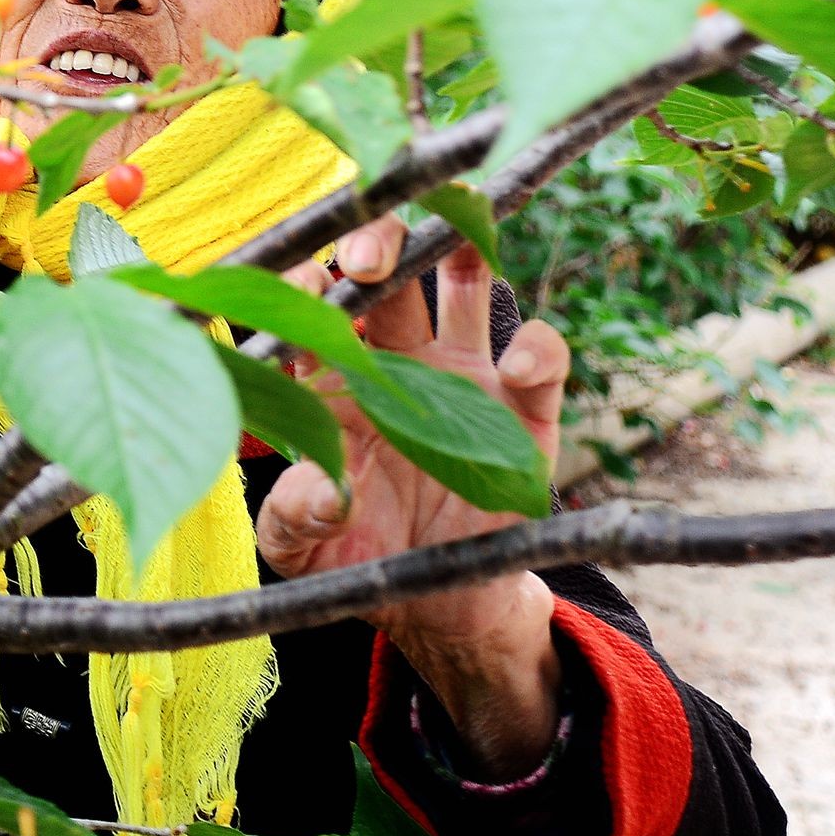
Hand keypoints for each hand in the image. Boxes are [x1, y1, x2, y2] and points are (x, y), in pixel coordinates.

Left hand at [256, 230, 570, 775]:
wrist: (435, 600)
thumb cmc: (351, 555)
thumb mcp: (302, 550)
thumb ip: (293, 518)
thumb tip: (323, 492)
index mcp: (332, 377)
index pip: (312, 306)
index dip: (303, 282)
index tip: (297, 282)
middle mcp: (395, 359)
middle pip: (387, 269)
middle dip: (376, 244)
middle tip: (364, 262)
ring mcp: (463, 375)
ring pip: (464, 282)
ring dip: (460, 246)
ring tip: (457, 235)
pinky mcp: (525, 409)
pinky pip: (541, 358)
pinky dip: (537, 349)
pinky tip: (518, 367)